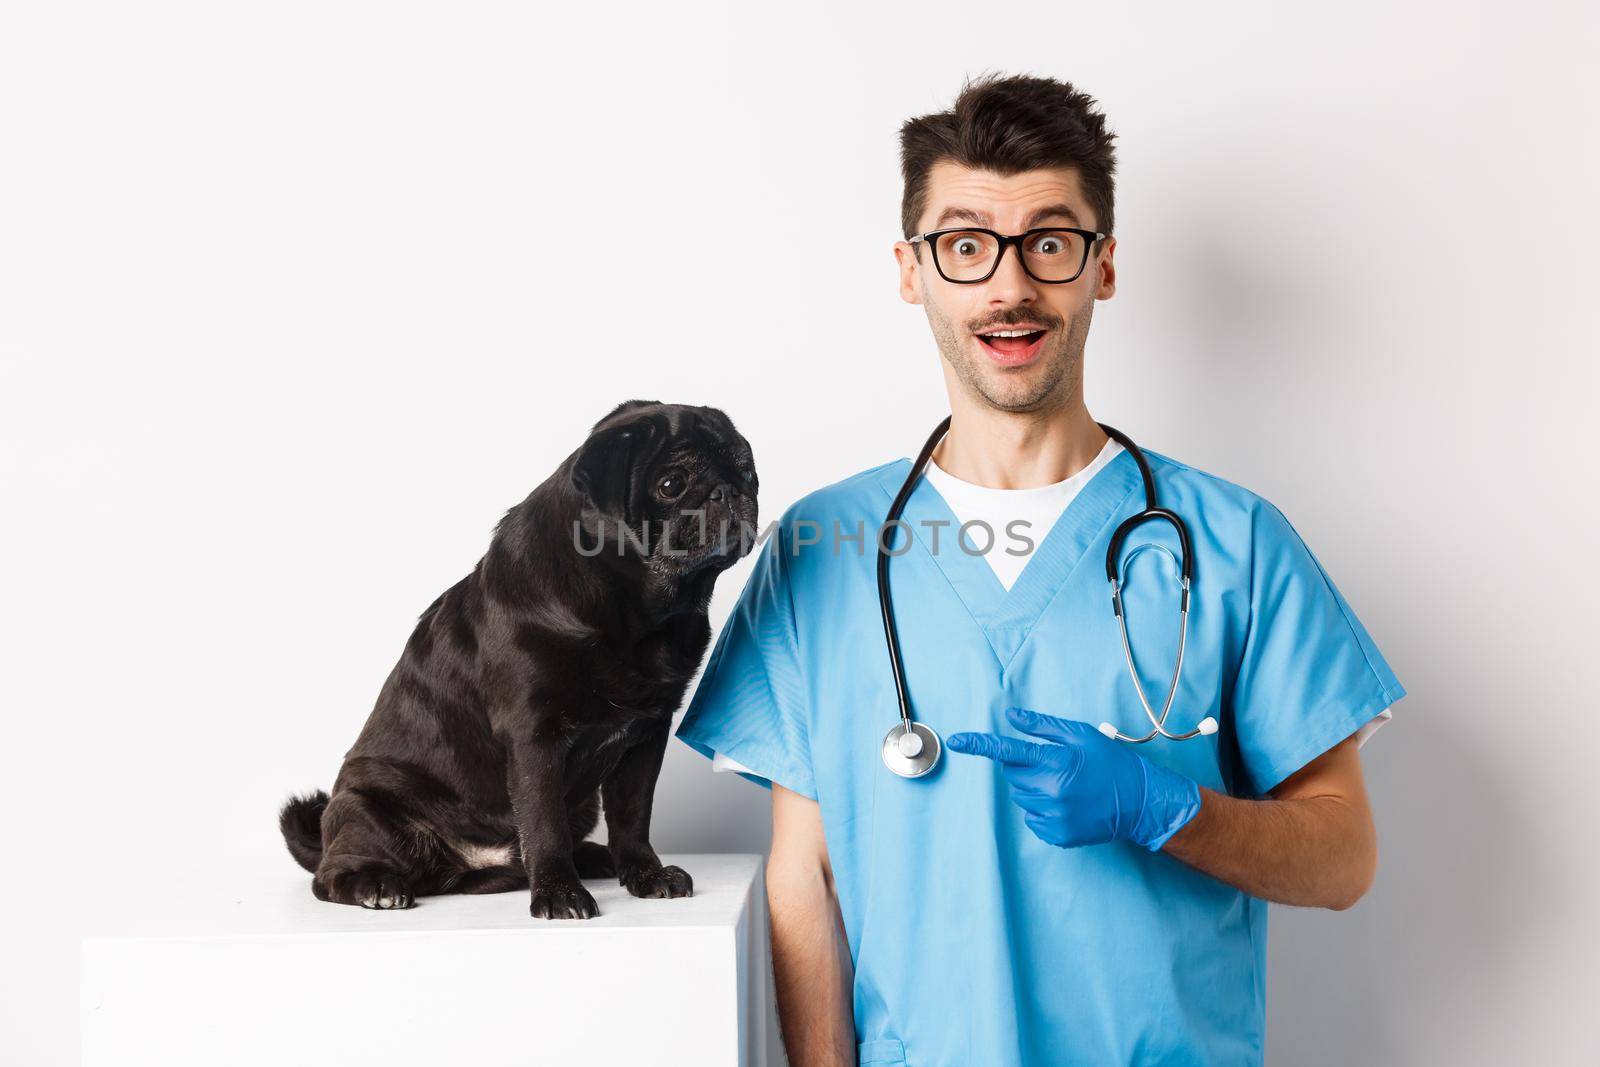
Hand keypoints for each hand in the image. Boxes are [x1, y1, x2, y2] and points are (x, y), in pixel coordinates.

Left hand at [945, 706, 1201, 850]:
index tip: (956, 741)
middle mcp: (1051, 790)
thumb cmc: (1111, 763)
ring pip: (1021, 797)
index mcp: (1056, 761)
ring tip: (1064, 785)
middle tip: (1055, 765)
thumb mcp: (1082, 736)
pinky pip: (1032, 819)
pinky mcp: (1057, 835)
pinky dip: (1042, 810)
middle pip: (1012, 775)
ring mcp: (1054, 816)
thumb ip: (1043, 727)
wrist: (1141, 803)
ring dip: (1034, 788)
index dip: (979, 744)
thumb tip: (1011, 717)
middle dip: (1026, 767)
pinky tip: (1066, 804)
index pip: (1007, 751)